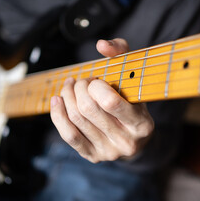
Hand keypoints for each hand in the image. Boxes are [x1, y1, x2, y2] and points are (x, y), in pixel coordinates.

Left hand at [50, 38, 153, 162]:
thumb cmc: (133, 101)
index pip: (109, 101)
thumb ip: (122, 54)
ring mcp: (108, 151)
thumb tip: (101, 45)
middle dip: (79, 88)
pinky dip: (58, 114)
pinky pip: (68, 135)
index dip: (96, 85)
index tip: (97, 80)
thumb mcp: (134, 77)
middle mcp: (126, 142)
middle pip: (87, 109)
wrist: (135, 138)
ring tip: (70, 86)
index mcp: (142, 124)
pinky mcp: (93, 155)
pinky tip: (57, 100)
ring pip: (75, 119)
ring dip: (67, 96)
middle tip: (82, 82)